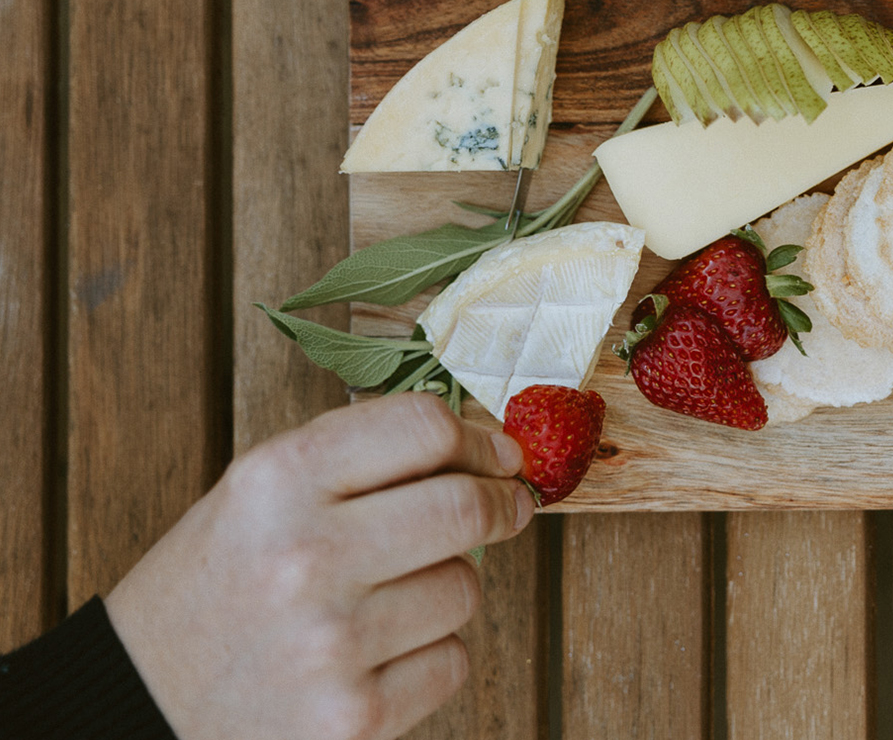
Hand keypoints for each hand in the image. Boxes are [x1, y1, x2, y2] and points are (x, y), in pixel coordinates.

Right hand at [105, 393, 533, 739]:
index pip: (423, 427)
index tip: (499, 454)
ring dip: (446, 587)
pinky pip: (451, 660)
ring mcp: (332, 642)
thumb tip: (483, 446)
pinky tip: (376, 656)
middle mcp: (304, 557)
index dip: (479, 439)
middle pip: (465, 507)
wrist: (137, 707)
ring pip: (464, 589)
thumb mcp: (256, 498)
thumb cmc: (214, 591)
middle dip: (502, 503)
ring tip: (389, 599)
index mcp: (276, 482)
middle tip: (509, 506)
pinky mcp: (355, 717)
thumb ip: (356, 461)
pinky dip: (430, 656)